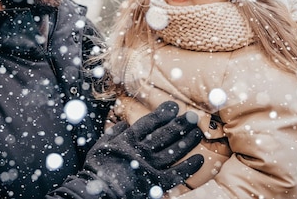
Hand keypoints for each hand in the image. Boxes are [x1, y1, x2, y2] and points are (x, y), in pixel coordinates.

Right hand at [77, 101, 203, 198]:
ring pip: (174, 151)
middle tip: (192, 117)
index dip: (163, 113)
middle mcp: (142, 150)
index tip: (174, 107)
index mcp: (128, 139)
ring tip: (197, 132)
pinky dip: (189, 167)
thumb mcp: (100, 145)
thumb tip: (124, 123)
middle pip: (166, 134)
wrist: (98, 192)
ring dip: (188, 141)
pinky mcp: (156, 183)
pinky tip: (200, 159)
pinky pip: (177, 174)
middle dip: (180, 124)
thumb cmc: (97, 169)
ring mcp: (150, 166)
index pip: (150, 122)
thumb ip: (113, 132)